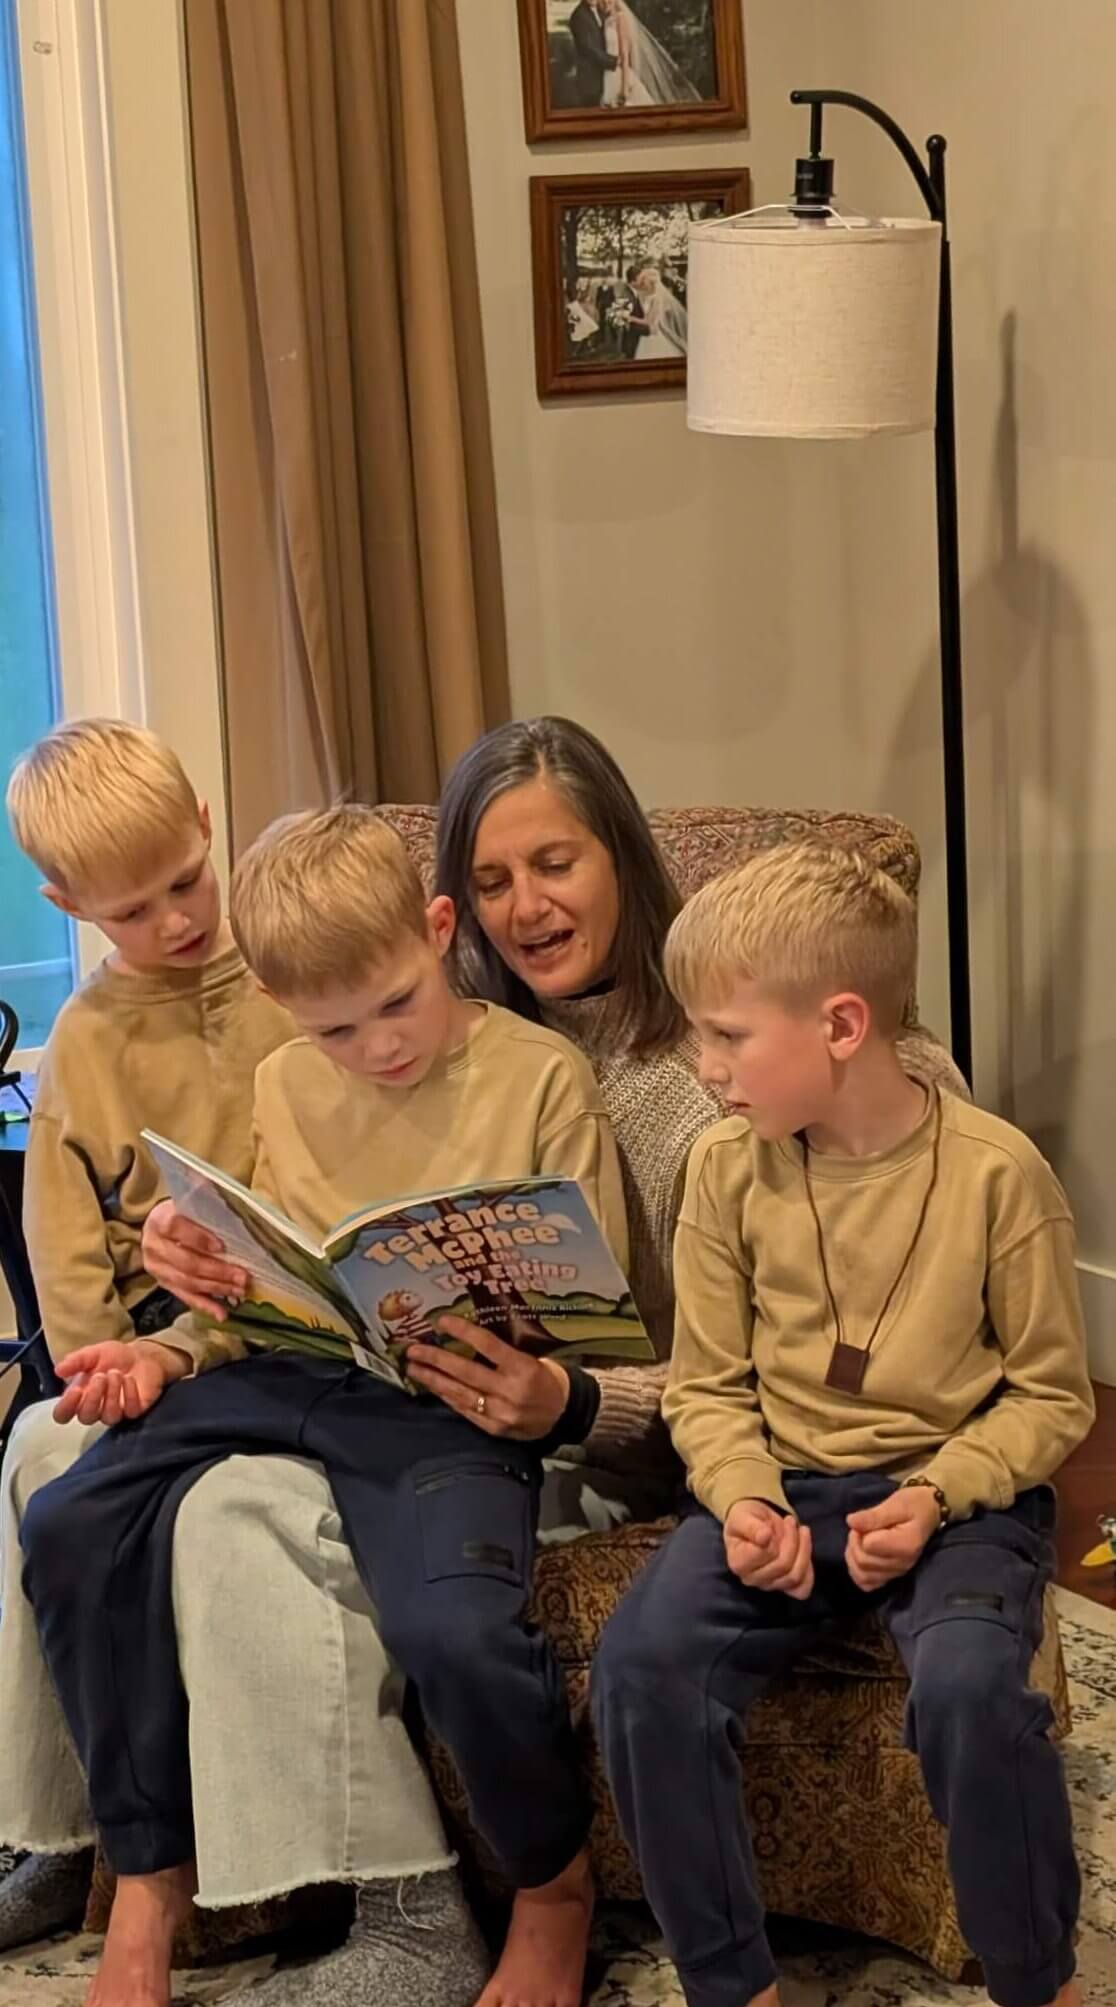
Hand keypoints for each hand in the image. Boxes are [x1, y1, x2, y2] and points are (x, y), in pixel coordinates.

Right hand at [53, 1339, 189, 1426]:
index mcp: (79, 1396)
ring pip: (108, 1417)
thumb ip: (75, 1361)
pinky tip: (129, 1379)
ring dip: (111, 1394)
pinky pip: (130, 1411)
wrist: (141, 1354)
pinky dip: (129, 1394)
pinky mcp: (134, 1410)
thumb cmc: (113, 1357)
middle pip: (86, 1418)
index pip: (63, 1414)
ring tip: (116, 1373)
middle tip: (101, 1376)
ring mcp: (115, 1412)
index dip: (66, 1408)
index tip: (75, 1390)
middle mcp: (95, 1408)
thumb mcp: (92, 1353)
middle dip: (93, 1397)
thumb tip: (58, 1370)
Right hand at [142, 1199, 247, 1319]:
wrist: (160, 1226)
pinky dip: (205, 1306)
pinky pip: (185, 1297)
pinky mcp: (163, 1284)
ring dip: (215, 1288)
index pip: (175, 1227)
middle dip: (216, 1271)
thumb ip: (205, 1203)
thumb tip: (233, 1203)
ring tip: (239, 1290)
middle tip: (242, 1276)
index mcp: (158, 1220)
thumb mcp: (190, 1202)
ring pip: (186, 1282)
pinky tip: (222, 1313)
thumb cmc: (184, 1212)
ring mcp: (156, 1268)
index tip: (221, 1246)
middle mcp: (153, 1246)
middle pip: (185, 1262)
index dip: (198, 1237)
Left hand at [404, 1316, 568, 1440]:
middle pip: (466, 1372)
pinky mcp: (493, 1428)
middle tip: (413, 1350)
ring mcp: (500, 1412)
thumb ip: (503, 1353)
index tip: (441, 1321)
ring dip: (433, 1380)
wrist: (564, 1414)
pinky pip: (464, 1410)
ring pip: (459, 1393)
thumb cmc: (546, 1378)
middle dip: (436, 1359)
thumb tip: (468, 1337)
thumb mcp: (533, 1358)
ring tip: (413, 1369)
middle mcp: (510, 1390)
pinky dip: (447, 1397)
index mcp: (523, 1367)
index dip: (463, 1332)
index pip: (488, 1345)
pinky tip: (433, 1387)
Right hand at [724, 1499, 814, 1598]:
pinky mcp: (783, 1587)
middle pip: (783, 1566)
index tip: (771, 1524)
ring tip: (801, 1529)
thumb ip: (752, 1527)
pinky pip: (802, 1589)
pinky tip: (805, 1549)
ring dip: (804, 1549)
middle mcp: (752, 1579)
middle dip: (791, 1539)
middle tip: (790, 1520)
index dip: (773, 1538)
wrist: (752, 1524)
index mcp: (739, 1563)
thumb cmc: (745, 1520)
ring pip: (795, 1576)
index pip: (765, 1554)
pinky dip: (808, 1570)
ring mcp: (769, 1585)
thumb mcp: (742, 1517)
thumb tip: (765, 1537)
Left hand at [845, 1487, 942, 1591]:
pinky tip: (860, 1555)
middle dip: (854, 1543)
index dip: (860, 1532)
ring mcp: (897, 1572)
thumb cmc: (914, 1504)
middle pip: (863, 1562)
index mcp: (905, 1545)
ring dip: (853, 1557)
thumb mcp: (896, 1503)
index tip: (865, 1520)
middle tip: (861, 1527)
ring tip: (859, 1541)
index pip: (869, 1546)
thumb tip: (851, 1522)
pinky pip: (867, 1584)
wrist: (929, 1512)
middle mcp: (902, 1564)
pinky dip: (858, 1572)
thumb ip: (874, 1515)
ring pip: (862, 1576)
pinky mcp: (891, 1576)